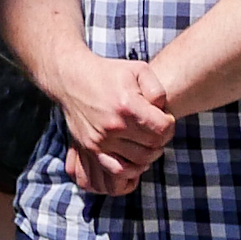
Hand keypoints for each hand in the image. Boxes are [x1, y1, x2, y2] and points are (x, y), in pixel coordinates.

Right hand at [56, 52, 172, 194]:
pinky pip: (116, 170)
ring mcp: (101, 140)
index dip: (169, 125)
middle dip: (161, 140)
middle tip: (156, 130)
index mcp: (127, 106)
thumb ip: (157, 90)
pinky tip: (134, 158)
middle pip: (153, 147)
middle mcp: (113, 126)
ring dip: (148, 154)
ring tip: (147, 143)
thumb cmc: (107, 73)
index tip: (164, 118)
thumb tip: (163, 110)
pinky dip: (130, 170)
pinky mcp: (91, 148)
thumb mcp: (138, 69)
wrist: (71, 79)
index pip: (163, 129)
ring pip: (138, 161)